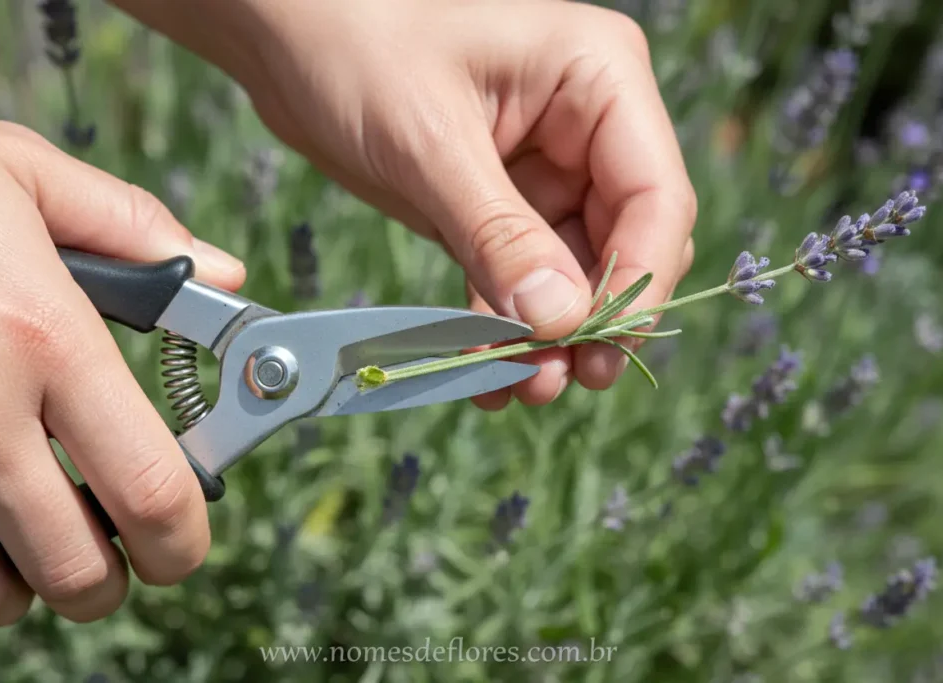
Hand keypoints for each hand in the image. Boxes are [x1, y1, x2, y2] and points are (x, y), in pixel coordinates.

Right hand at [0, 109, 244, 625]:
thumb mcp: (26, 172)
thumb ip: (136, 227)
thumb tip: (225, 277)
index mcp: (43, 335)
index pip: (148, 487)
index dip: (183, 539)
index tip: (184, 542)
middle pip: (75, 569)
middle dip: (114, 578)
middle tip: (120, 549)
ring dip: (32, 580)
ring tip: (41, 533)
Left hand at [114, 0, 695, 407]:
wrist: (286, 38)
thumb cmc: (358, 49)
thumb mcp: (432, 144)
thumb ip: (500, 235)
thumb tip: (561, 321)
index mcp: (599, 79)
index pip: (655, 196)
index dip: (637, 282)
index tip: (599, 346)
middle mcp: (587, 124)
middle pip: (624, 242)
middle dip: (592, 317)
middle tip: (560, 380)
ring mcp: (546, 167)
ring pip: (571, 272)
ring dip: (547, 333)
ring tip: (520, 385)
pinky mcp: (500, 202)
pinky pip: (518, 275)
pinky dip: (502, 323)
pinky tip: (484, 370)